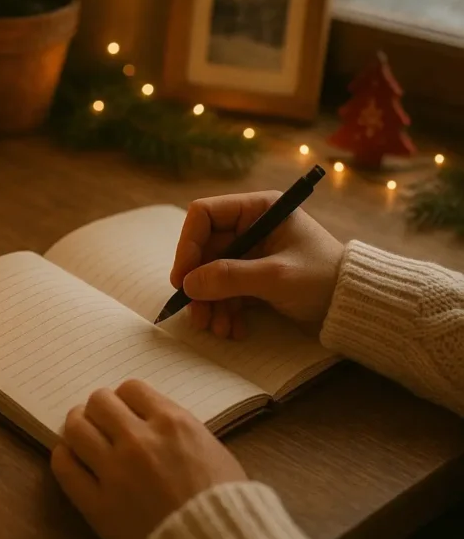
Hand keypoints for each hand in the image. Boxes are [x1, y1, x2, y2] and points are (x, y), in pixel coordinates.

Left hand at [51, 379, 245, 538]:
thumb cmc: (225, 503)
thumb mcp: (212, 450)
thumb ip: (179, 429)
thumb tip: (155, 420)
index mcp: (171, 422)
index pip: (131, 389)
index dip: (126, 398)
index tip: (125, 408)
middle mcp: (139, 439)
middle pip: (100, 401)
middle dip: (99, 408)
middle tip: (100, 420)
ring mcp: (115, 471)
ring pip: (77, 427)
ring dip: (77, 426)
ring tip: (81, 433)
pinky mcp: (97, 506)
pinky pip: (65, 468)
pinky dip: (64, 457)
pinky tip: (70, 458)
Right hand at [171, 191, 343, 338]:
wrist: (355, 307)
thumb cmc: (323, 279)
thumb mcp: (276, 277)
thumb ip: (230, 277)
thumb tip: (187, 284)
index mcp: (258, 209)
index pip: (205, 215)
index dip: (188, 245)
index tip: (182, 280)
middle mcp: (251, 225)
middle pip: (205, 250)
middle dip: (200, 284)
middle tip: (197, 316)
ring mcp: (252, 252)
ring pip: (213, 274)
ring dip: (211, 303)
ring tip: (218, 329)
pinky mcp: (255, 277)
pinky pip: (227, 290)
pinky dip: (226, 310)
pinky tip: (234, 329)